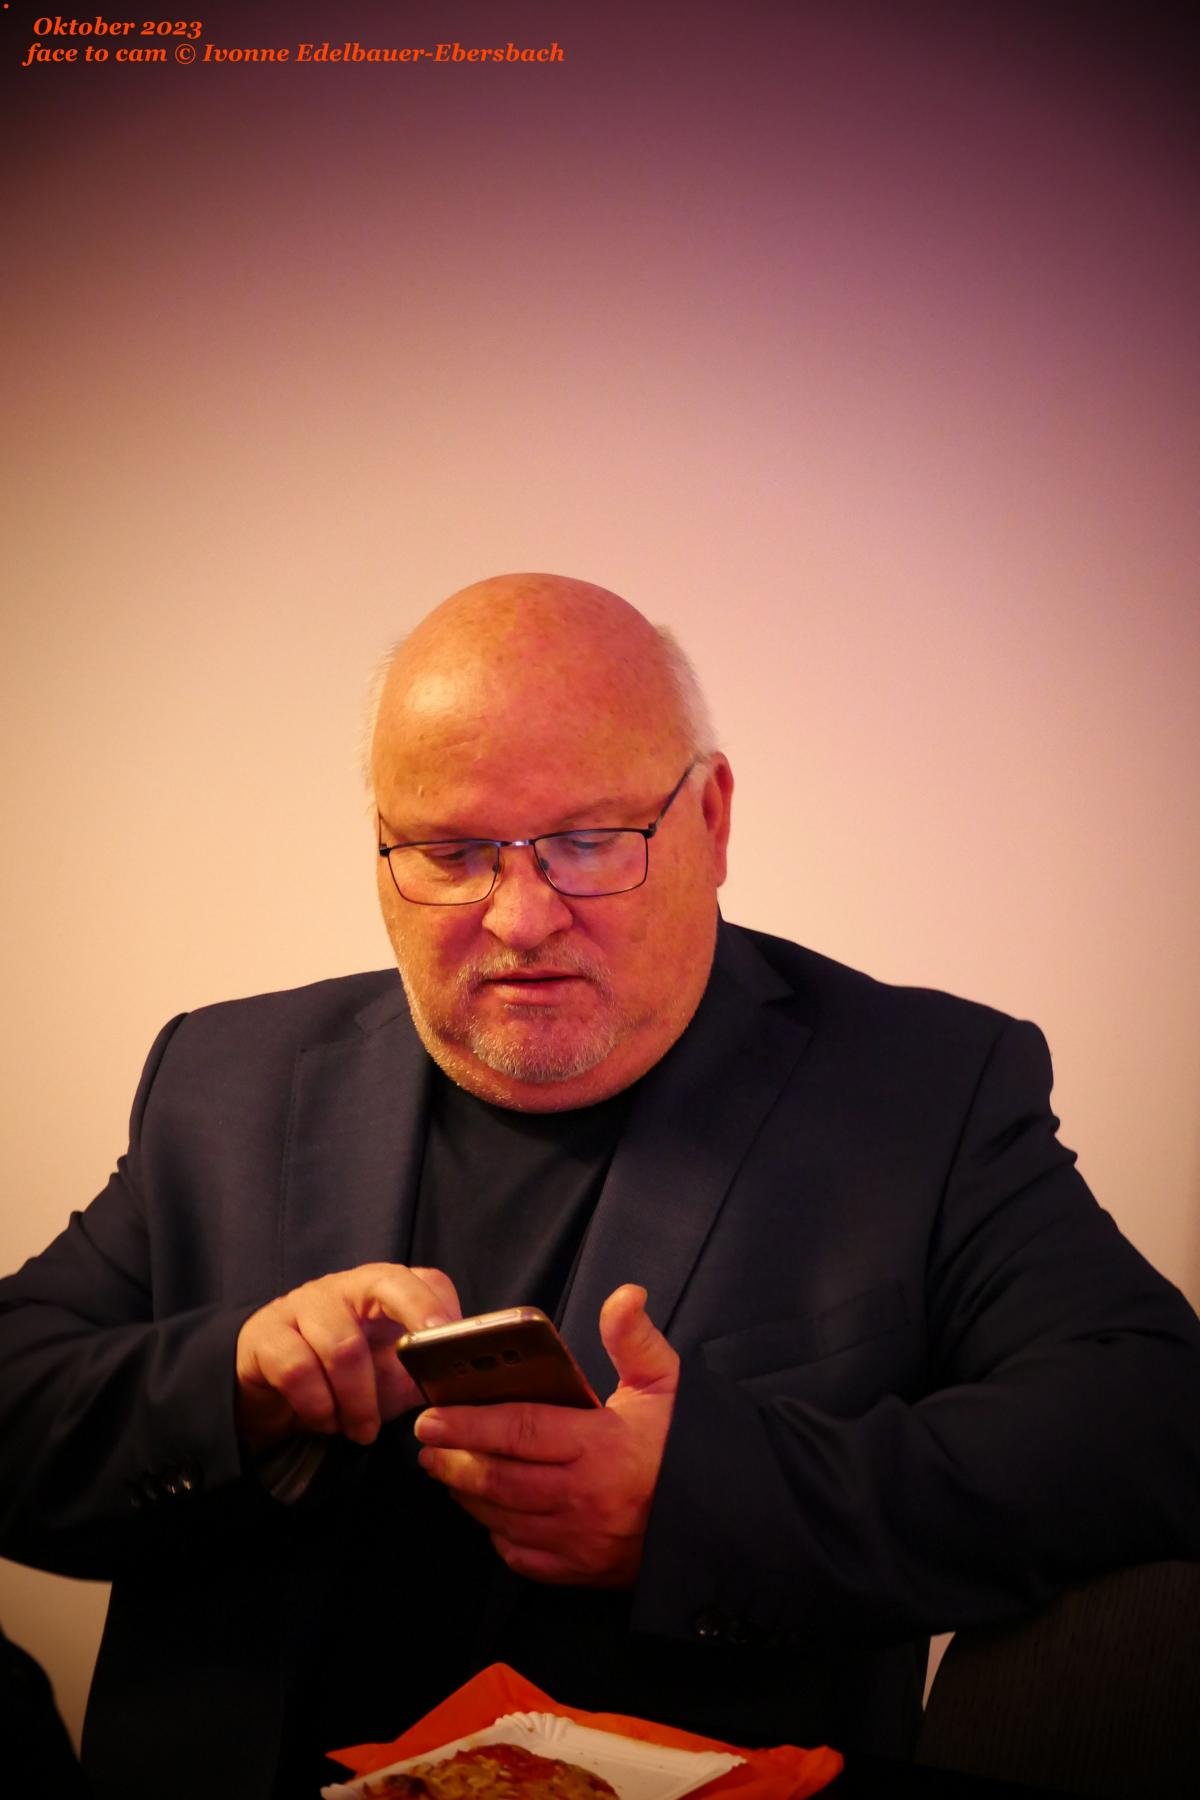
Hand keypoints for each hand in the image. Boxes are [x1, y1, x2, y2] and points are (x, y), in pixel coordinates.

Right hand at [235, 1263, 460, 1451]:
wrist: (271, 1393)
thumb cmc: (344, 1381)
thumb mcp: (392, 1377)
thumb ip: (429, 1374)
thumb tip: (475, 1388)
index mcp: (382, 1291)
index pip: (422, 1277)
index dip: (440, 1306)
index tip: (453, 1340)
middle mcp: (344, 1287)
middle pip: (385, 1284)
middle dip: (416, 1320)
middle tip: (423, 1373)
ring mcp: (302, 1305)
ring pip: (343, 1346)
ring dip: (358, 1402)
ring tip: (363, 1431)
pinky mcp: (265, 1336)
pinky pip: (298, 1370)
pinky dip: (319, 1407)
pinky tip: (326, 1423)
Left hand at [413, 1284, 678, 1586]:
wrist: (720, 1517)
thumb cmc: (682, 1444)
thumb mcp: (665, 1383)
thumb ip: (635, 1339)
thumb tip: (624, 1295)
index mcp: (603, 1445)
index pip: (522, 1430)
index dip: (470, 1423)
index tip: (431, 1416)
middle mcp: (586, 1497)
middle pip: (499, 1479)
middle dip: (453, 1460)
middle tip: (426, 1444)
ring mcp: (580, 1540)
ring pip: (502, 1518)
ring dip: (466, 1494)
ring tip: (445, 1469)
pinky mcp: (579, 1570)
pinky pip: (521, 1554)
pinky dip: (496, 1532)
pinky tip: (487, 1509)